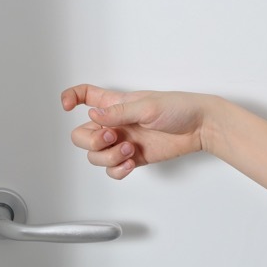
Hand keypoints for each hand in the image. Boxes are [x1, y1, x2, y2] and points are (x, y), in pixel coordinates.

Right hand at [61, 84, 214, 178]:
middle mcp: (115, 123)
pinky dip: (117, 170)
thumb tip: (94, 115)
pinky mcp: (133, 158)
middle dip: (91, 141)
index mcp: (115, 104)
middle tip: (112, 138)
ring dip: (108, 157)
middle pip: (81, 135)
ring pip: (95, 156)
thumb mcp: (147, 106)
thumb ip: (119, 113)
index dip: (71, 98)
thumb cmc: (179, 108)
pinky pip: (113, 170)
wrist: (200, 128)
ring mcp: (122, 142)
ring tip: (130, 150)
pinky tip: (131, 162)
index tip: (66, 106)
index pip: (85, 96)